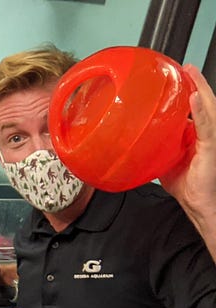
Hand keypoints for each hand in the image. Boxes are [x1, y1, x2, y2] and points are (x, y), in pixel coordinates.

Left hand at [161, 65, 215, 227]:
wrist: (197, 202)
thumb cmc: (186, 185)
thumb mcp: (164, 161)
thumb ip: (156, 147)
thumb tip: (137, 140)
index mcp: (196, 134)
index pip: (193, 108)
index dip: (188, 91)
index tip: (178, 77)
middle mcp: (205, 133)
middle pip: (203, 102)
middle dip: (196, 83)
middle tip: (186, 68)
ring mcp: (210, 138)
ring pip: (208, 108)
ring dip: (200, 89)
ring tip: (192, 74)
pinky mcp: (211, 147)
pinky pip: (206, 126)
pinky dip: (200, 111)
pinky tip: (194, 99)